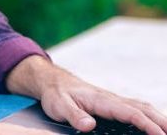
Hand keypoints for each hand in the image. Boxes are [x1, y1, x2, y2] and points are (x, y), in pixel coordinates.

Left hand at [6, 55, 166, 134]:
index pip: (130, 112)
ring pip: (141, 107)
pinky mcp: (111, 104)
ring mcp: (112, 101)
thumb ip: (74, 115)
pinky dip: (149, 116)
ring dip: (158, 118)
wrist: (51, 80)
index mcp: (101, 99)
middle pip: (142, 108)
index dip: (147, 125)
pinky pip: (135, 109)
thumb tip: (88, 126)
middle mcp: (110, 98)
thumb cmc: (55, 93)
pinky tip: (154, 125)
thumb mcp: (59, 105)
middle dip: (160, 121)